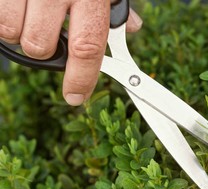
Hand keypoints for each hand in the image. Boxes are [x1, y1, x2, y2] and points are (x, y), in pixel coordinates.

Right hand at [0, 0, 141, 105]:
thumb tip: (132, 29)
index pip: (88, 47)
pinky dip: (2, 15)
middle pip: (41, 46)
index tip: (76, 97)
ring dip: (18, 30)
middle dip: (44, 50)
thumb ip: (116, 4)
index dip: (82, 78)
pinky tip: (15, 4)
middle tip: (48, 34)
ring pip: (9, 32)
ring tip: (29, 11)